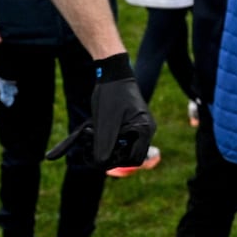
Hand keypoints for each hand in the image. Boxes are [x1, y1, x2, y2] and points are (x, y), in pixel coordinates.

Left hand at [44, 53, 154, 168]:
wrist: (113, 72)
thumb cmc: (110, 95)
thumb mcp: (105, 124)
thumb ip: (103, 147)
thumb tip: (101, 165)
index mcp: (144, 129)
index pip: (134, 160)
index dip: (117, 161)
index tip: (100, 152)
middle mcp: (146, 129)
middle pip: (129, 154)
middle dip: (110, 153)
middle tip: (92, 141)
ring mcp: (139, 124)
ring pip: (123, 146)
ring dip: (106, 145)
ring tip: (91, 133)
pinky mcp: (131, 121)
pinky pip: (120, 136)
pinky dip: (107, 137)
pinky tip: (94, 129)